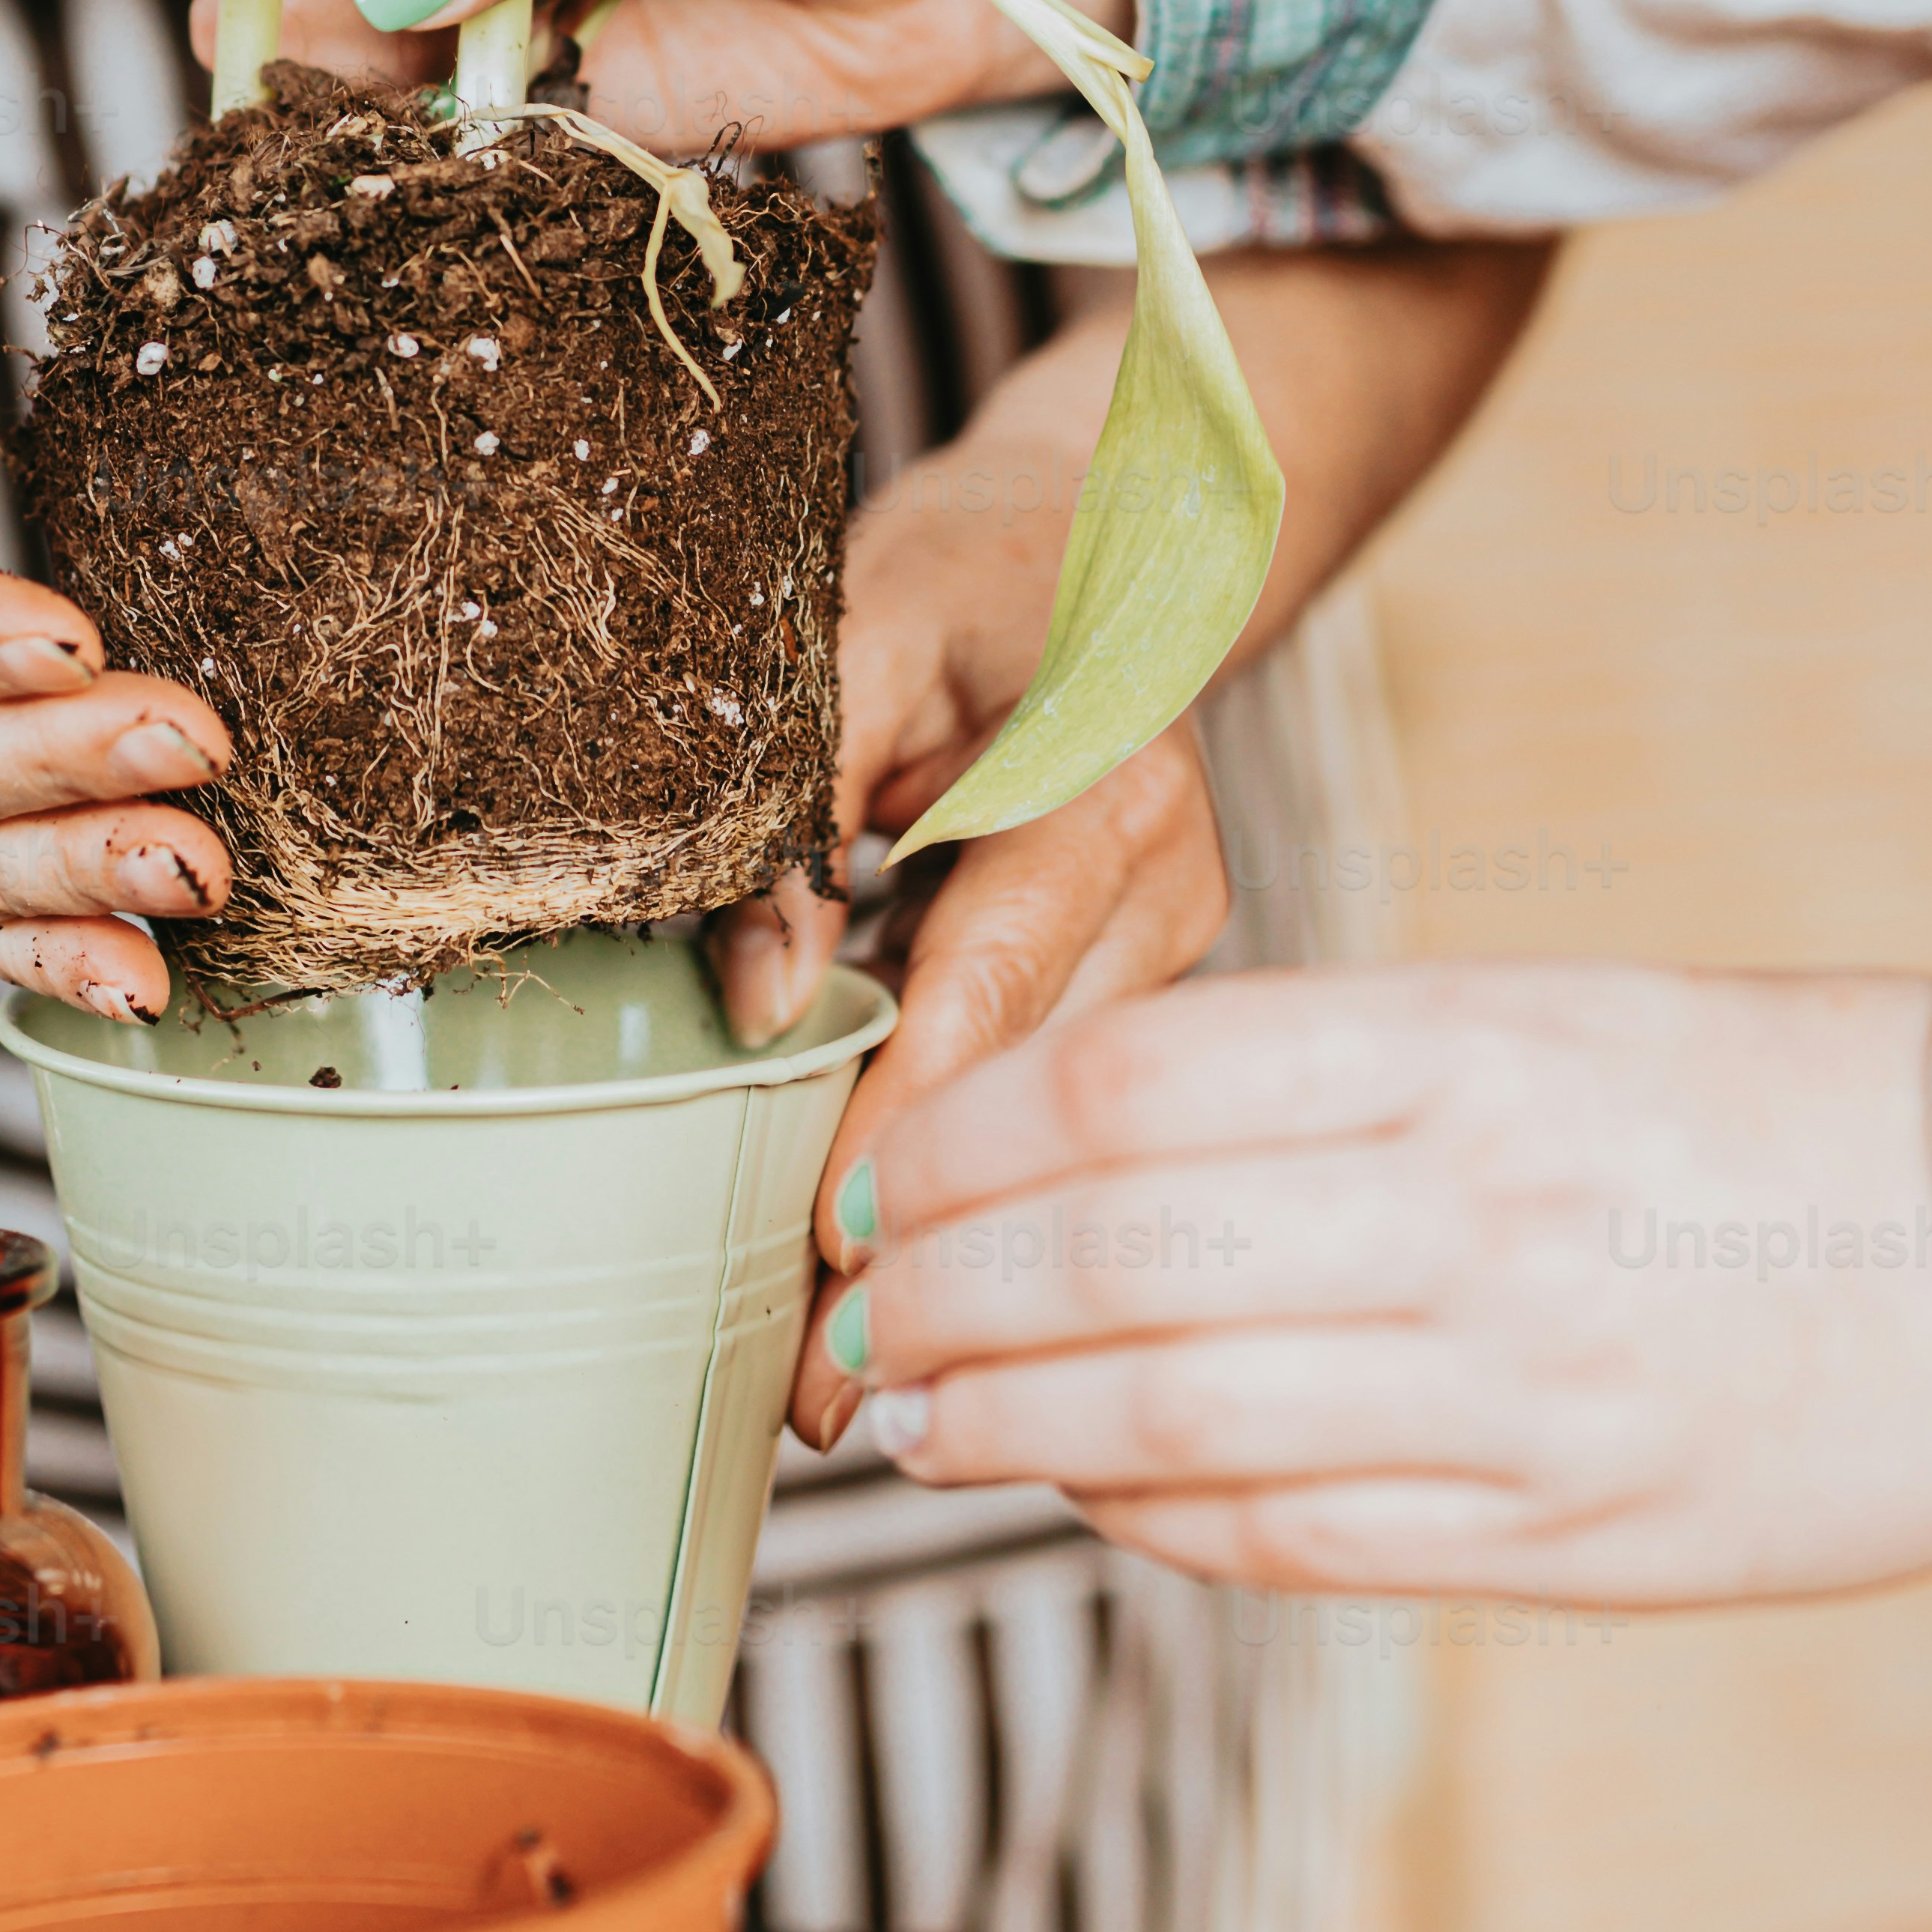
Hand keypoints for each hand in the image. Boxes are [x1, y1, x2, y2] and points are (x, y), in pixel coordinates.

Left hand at [720, 307, 1232, 1445]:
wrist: (1097, 533)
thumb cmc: (968, 567)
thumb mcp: (862, 625)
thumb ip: (799, 785)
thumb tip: (756, 996)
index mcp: (1112, 789)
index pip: (985, 987)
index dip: (904, 1127)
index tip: (832, 1256)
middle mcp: (1172, 881)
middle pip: (1027, 1097)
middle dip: (924, 1247)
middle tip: (822, 1398)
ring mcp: (1175, 943)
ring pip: (1046, 1127)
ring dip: (951, 1245)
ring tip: (845, 1388)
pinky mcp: (1148, 980)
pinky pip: (1049, 1105)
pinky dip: (973, 1188)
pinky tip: (903, 1295)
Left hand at [816, 961, 1931, 1604]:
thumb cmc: (1759, 1106)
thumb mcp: (1547, 1016)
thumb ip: (1330, 1074)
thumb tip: (1085, 1138)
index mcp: (1461, 1051)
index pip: (1120, 1087)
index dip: (955, 1141)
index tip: (877, 1174)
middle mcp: (1473, 1216)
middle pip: (1110, 1258)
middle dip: (933, 1296)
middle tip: (853, 1314)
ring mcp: (1518, 1391)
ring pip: (1169, 1418)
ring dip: (1002, 1425)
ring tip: (914, 1414)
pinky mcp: (1565, 1534)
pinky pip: (1292, 1541)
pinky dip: (1147, 1522)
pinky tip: (1077, 1493)